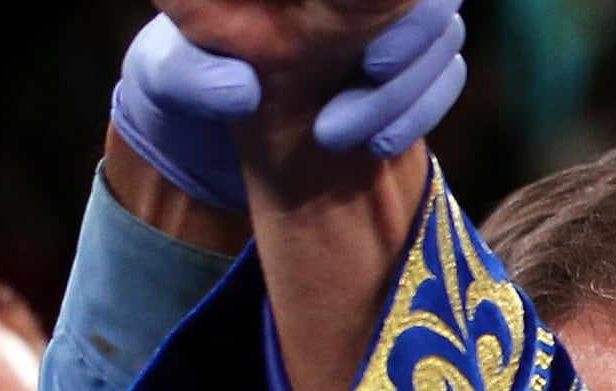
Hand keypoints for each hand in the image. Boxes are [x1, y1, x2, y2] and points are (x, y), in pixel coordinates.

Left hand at [128, 0, 464, 184]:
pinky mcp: (406, 65)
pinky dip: (423, 108)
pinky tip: (378, 145)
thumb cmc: (181, 90)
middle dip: (413, 29)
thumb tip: (241, 90)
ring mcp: (383, 20)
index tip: (367, 49)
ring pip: (443, 30)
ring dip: (410, 85)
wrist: (214, 141)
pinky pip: (446, 72)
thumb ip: (194, 78)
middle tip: (374, 66)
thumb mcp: (168, 82)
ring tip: (339, 135)